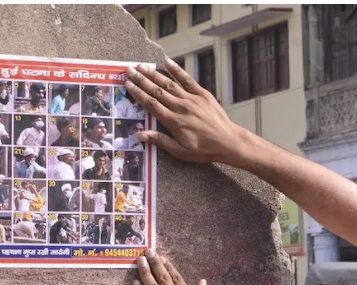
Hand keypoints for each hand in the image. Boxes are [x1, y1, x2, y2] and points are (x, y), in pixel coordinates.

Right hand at [125, 59, 243, 163]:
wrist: (228, 141)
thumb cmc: (204, 149)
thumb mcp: (181, 152)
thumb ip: (160, 141)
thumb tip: (140, 135)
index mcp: (173, 122)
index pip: (151, 104)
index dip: (138, 93)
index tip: (128, 84)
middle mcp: (181, 107)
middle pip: (156, 91)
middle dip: (141, 80)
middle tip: (129, 70)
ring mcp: (192, 99)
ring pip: (169, 84)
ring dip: (154, 74)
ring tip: (142, 66)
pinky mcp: (202, 94)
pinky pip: (187, 80)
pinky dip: (176, 70)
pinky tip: (166, 61)